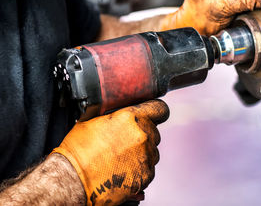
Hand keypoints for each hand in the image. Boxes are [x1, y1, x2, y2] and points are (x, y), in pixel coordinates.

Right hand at [52, 100, 168, 205]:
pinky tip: (123, 170)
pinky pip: (149, 169)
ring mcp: (146, 156)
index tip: (153, 116)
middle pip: (154, 131)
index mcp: (131, 117)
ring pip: (153, 151)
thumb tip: (117, 108)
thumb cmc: (78, 151)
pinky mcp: (146, 175)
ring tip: (121, 158)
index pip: (160, 109)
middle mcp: (142, 135)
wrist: (73, 180)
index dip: (156, 112)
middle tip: (125, 142)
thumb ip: (112, 112)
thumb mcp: (90, 120)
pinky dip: (140, 169)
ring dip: (142, 153)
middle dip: (143, 135)